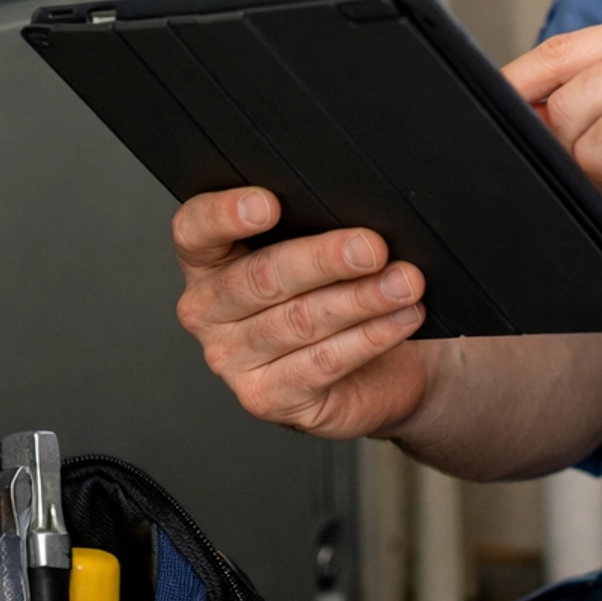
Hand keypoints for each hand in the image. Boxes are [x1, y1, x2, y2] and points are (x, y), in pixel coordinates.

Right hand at [173, 188, 430, 438]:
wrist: (372, 363)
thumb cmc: (335, 289)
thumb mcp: (317, 246)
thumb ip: (316, 223)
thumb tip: (356, 208)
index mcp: (208, 259)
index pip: (196, 229)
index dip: (226, 214)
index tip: (269, 203)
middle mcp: (209, 309)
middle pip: (260, 277)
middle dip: (323, 259)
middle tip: (372, 247)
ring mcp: (233, 359)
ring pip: (300, 320)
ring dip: (361, 299)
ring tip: (405, 282)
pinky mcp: (268, 397)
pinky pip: (324, 362)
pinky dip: (370, 336)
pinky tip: (401, 317)